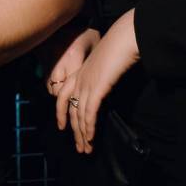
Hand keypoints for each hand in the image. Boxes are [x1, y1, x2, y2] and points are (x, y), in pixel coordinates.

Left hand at [55, 9, 139, 153]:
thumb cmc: (119, 46)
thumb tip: (105, 86)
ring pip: (79, 114)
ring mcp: (86, 83)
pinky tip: (90, 137)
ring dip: (82, 134)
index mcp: (80, 72)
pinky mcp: (96, 87)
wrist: (125, 37)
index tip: (63, 127)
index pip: (63, 95)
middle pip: (70, 110)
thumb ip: (102, 75)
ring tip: (86, 148)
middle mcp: (79, 78)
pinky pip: (89, 112)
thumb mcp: (106, 63)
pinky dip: (89, 127)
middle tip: (79, 147)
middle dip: (75, 131)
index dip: (61, 112)